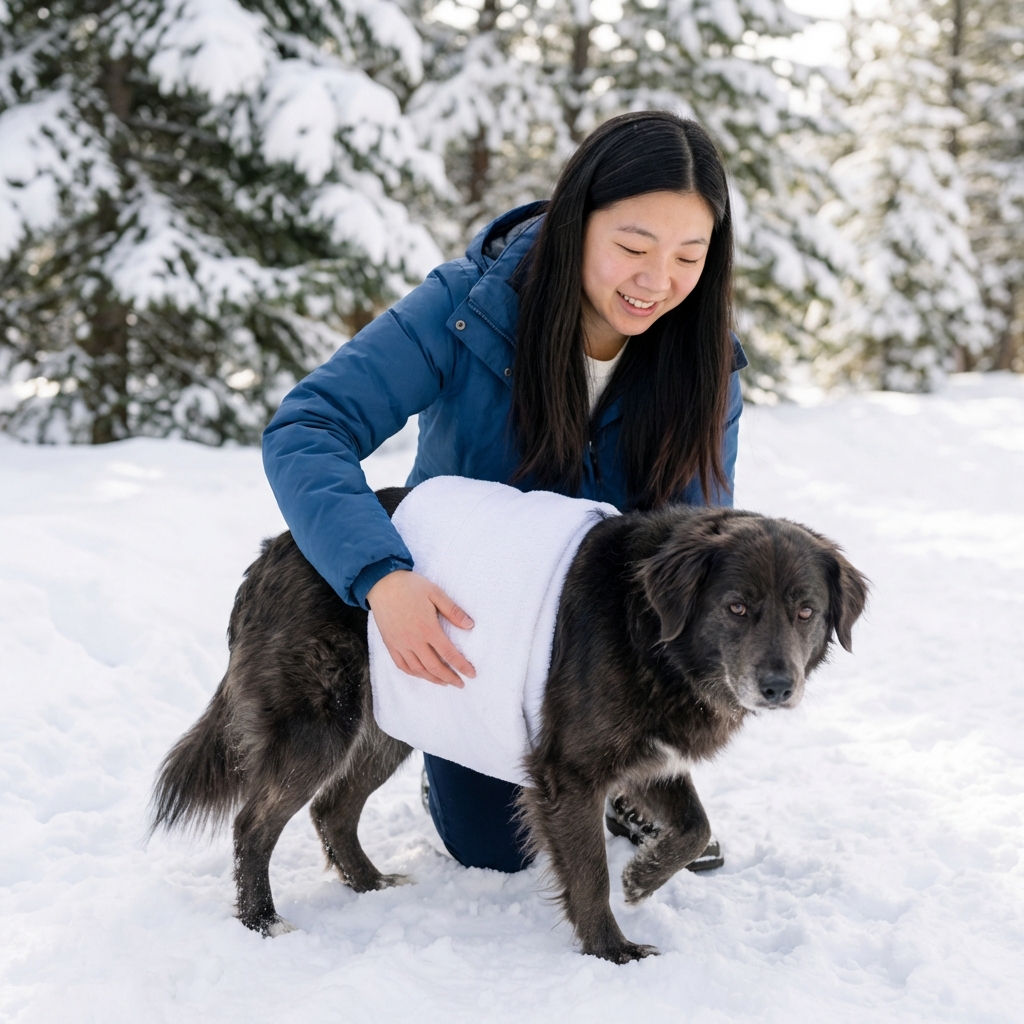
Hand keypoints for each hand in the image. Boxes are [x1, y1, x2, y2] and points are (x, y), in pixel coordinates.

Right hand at [366, 570, 475, 686]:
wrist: (381, 583)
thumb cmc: (410, 586)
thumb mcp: (435, 593)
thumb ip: (453, 611)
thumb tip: (470, 625)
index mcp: (428, 628)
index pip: (449, 654)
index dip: (462, 666)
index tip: (471, 674)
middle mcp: (414, 641)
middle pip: (435, 667)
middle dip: (450, 678)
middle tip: (461, 684)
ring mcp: (400, 644)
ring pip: (418, 670)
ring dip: (433, 679)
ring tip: (445, 682)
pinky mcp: (390, 644)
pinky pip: (402, 666)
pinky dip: (414, 674)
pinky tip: (422, 675)